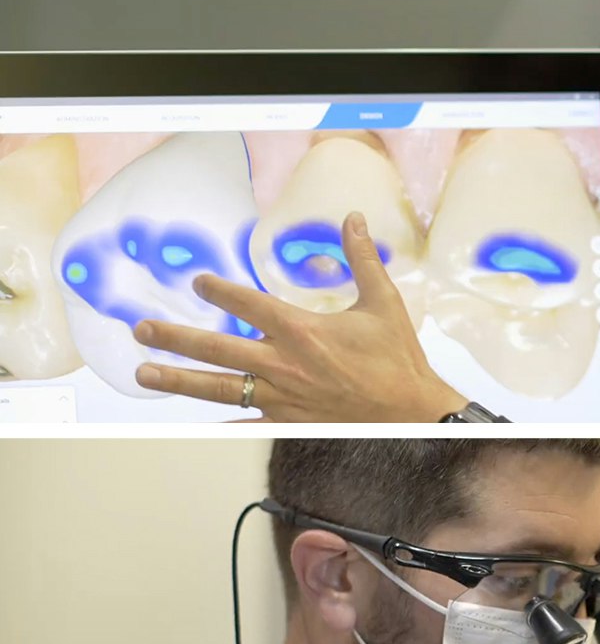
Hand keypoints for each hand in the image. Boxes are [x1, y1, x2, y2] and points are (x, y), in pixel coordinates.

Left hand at [131, 211, 469, 421]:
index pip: (247, 304)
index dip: (218, 289)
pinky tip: (196, 422)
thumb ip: (361, 258)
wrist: (413, 413)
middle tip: (142, 330)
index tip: (198, 282)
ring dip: (179, 380)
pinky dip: (220, 423)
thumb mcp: (383, 302)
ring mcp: (283, 397)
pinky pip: (247, 423)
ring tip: (145, 375)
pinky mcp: (291, 422)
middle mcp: (284, 364)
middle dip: (175, 338)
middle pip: (216, 348)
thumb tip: (354, 220)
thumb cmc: (398, 360)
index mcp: (302, 330)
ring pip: (220, 387)